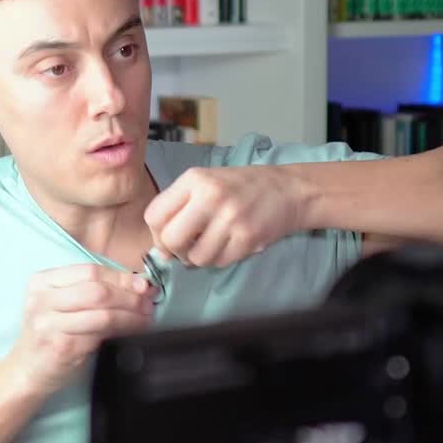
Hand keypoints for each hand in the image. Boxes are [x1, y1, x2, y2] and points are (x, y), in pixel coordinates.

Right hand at [12, 264, 158, 397]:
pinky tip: (135, 329)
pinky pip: (101, 334)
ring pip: (102, 313)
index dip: (121, 276)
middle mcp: (42, 300)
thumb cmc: (51, 334)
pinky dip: (124, 329)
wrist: (27, 369)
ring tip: (147, 316)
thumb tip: (136, 283)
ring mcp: (49, 324)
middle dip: (129, 295)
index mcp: (42, 282)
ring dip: (131, 314)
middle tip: (148, 301)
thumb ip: (89, 290)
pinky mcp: (61, 346)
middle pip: (97, 290)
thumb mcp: (61, 304)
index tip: (142, 283)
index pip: (89, 271)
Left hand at [144, 164, 308, 267]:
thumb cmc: (241, 188)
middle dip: (175, 251)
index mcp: (195, 179)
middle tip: (187, 247)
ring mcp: (231, 218)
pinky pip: (219, 262)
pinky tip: (228, 244)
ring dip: (199, 258)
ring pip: (195, 257)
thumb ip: (179, 209)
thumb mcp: (206, 183)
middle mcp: (211, 196)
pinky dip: (219, 259)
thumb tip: (160, 251)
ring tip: (211, 244)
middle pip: (171, 239)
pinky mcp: (248, 238)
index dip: (157, 234)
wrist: (288, 190)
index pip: (154, 215)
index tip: (167, 237)